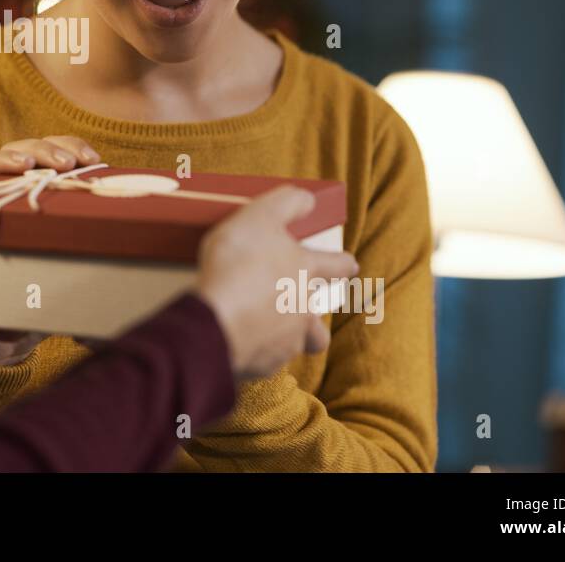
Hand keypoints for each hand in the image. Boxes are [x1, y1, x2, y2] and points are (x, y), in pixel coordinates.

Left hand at [0, 136, 101, 362]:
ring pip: (33, 149)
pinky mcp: (52, 179)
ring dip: (56, 148)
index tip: (24, 168)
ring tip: (80, 161)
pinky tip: (93, 160)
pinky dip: (75, 150)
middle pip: (5, 155)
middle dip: (32, 152)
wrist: (42, 312)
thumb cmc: (16, 321)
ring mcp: (23, 183)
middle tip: (58, 165)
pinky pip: (59, 153)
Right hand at [195, 186, 360, 378]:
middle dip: (313, 317)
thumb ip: (287, 202)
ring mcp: (286, 341)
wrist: (215, 319)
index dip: (343, 264)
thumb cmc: (238, 265)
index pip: (338, 266)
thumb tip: (308, 198)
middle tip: (297, 309)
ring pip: (297, 344)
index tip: (349, 265)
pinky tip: (238, 342)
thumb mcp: (259, 216)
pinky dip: (255, 352)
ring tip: (262, 328)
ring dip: (286, 337)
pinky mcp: (264, 364)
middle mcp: (303, 310)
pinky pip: (266, 360)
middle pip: (319, 321)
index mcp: (305, 272)